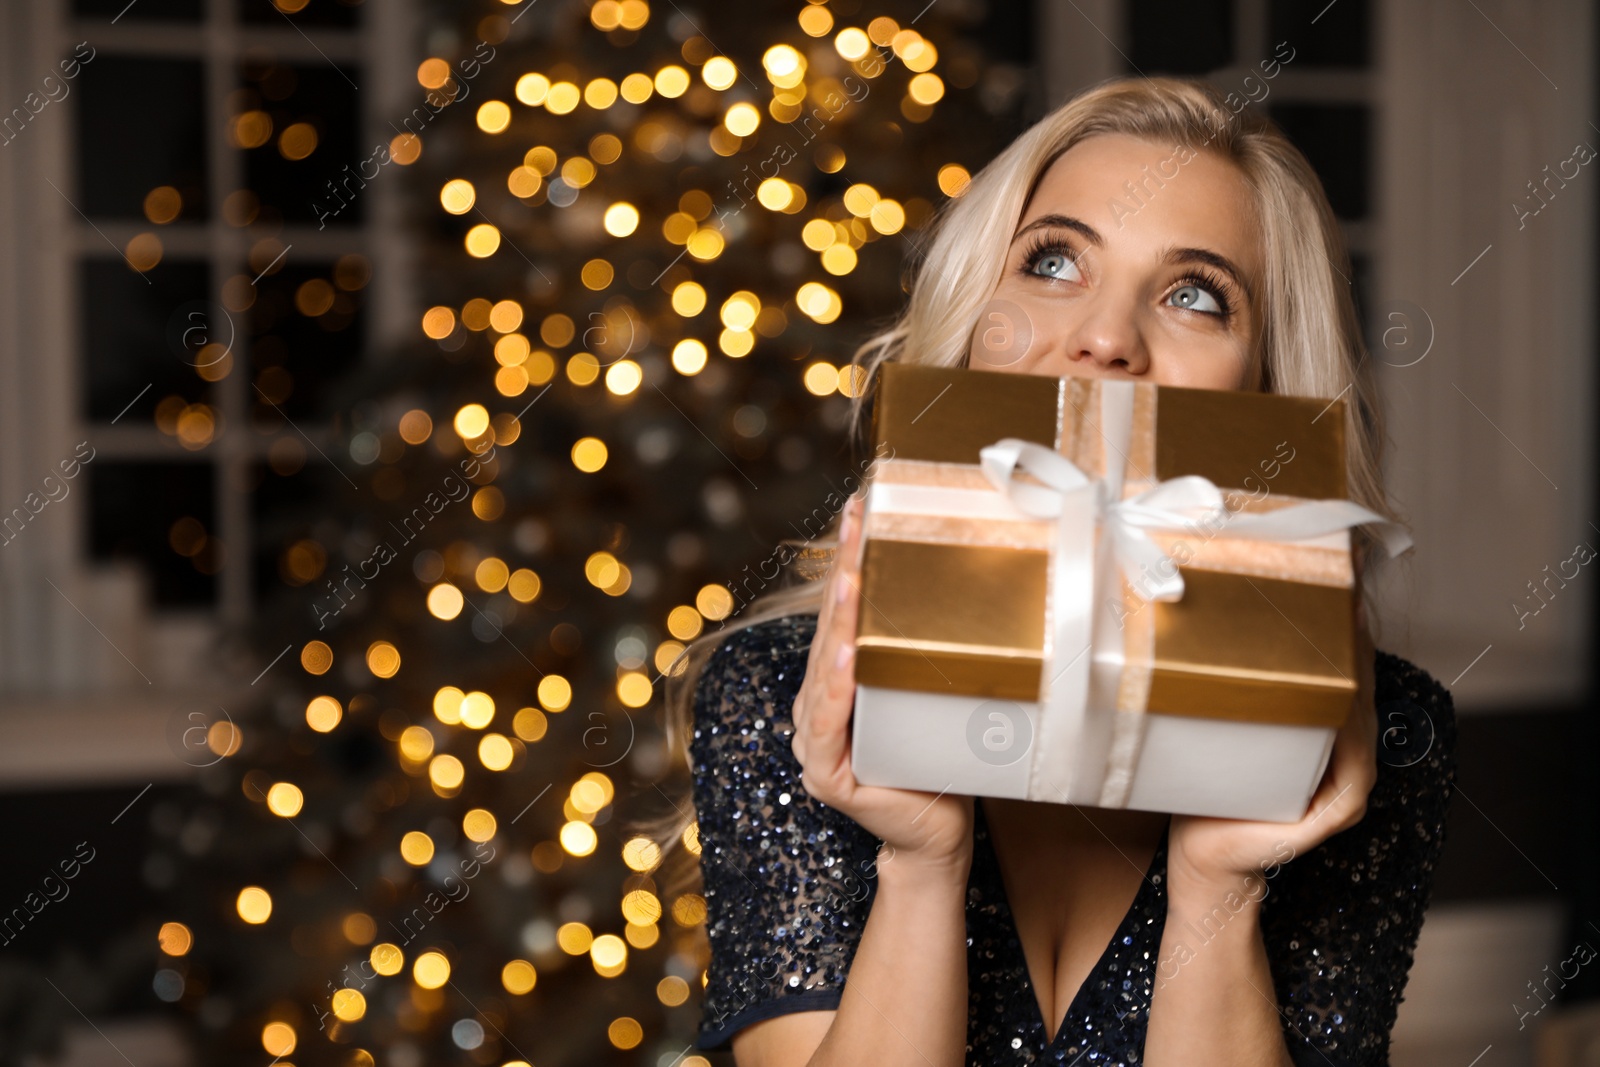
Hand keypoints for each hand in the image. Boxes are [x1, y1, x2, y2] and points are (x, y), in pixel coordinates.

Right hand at [789, 492, 974, 871]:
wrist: (939, 835)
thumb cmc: (939, 761)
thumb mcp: (931, 695)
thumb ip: (924, 653)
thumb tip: (971, 587)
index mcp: (834, 686)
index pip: (841, 613)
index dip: (848, 560)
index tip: (860, 507)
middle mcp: (814, 707)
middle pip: (830, 630)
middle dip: (845, 571)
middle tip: (858, 518)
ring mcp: (814, 742)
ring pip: (824, 669)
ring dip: (839, 621)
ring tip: (854, 576)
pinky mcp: (826, 775)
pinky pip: (828, 722)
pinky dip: (836, 688)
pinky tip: (846, 654)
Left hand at [1166, 593, 1377, 895]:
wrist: (1201, 850)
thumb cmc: (1209, 787)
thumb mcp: (1223, 728)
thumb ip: (1235, 689)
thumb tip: (1210, 628)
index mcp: (1327, 736)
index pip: (1348, 676)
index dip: (1345, 634)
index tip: (1333, 588)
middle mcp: (1348, 757)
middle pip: (1360, 689)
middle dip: (1351, 641)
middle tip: (1338, 593)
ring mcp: (1349, 784)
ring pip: (1362, 719)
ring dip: (1356, 676)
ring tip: (1344, 630)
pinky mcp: (1340, 809)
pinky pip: (1355, 763)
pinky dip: (1349, 731)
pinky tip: (1342, 699)